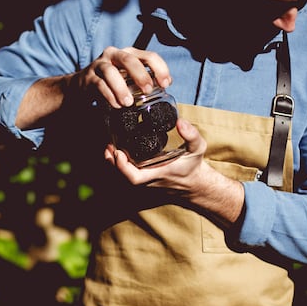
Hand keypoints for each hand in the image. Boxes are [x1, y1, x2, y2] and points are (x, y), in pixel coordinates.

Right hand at [72, 46, 171, 108]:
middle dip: (141, 75)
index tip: (165, 84)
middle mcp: (114, 55)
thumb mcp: (129, 76)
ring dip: (121, 88)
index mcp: (129, 53)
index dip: (160, 69)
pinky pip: (99, 85)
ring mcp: (99, 65)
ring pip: (111, 72)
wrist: (82, 85)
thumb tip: (166, 83)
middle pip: (129, 60)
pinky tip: (116, 105)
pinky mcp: (89, 78)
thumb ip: (145, 78)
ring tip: (128, 103)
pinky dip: (109, 96)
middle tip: (147, 90)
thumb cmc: (111, 81)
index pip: (148, 56)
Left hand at [104, 118, 244, 223]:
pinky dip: (119, 166)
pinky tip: (116, 153)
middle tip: (108, 146)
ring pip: (124, 178)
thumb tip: (181, 122)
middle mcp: (149, 181)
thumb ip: (191, 135)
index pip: (135, 178)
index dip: (122, 167)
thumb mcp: (198, 148)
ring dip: (113, 164)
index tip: (117, 152)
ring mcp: (146, 182)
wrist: (195, 183)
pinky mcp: (145, 180)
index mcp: (159, 174)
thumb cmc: (194, 166)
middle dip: (112, 163)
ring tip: (109, 148)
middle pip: (123, 178)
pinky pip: (128, 175)